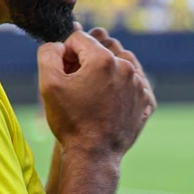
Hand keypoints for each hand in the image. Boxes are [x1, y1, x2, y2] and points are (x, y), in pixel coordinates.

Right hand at [38, 25, 155, 157]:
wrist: (95, 155)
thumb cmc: (71, 121)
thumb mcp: (48, 84)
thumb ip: (48, 53)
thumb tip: (58, 44)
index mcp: (104, 59)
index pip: (78, 39)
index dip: (65, 53)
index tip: (62, 73)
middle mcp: (126, 68)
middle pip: (99, 51)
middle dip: (84, 62)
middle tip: (75, 85)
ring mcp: (139, 84)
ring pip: (116, 65)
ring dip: (102, 73)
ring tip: (90, 94)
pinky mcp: (145, 99)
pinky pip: (129, 82)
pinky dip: (117, 86)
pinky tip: (105, 102)